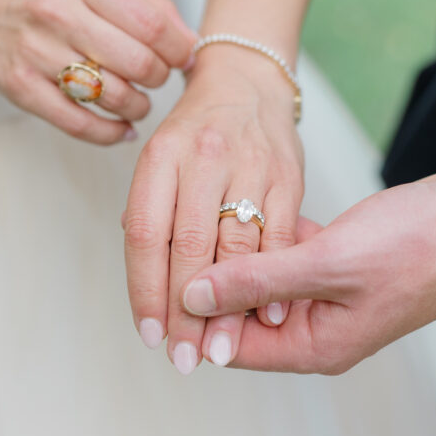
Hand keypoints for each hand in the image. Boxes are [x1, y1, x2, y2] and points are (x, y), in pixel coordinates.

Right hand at [0, 0, 195, 143]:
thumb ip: (143, 6)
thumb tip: (191, 43)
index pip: (153, 24)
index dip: (179, 49)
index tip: (183, 58)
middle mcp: (57, 12)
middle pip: (138, 63)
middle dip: (159, 79)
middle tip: (156, 79)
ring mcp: (35, 51)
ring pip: (112, 96)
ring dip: (138, 107)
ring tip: (137, 102)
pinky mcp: (20, 87)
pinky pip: (80, 124)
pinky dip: (111, 133)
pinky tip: (122, 128)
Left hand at [123, 44, 303, 372]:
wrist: (252, 78)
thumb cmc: (203, 131)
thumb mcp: (162, 159)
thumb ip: (156, 218)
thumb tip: (145, 281)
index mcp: (162, 153)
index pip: (148, 234)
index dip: (147, 289)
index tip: (150, 335)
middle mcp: (203, 154)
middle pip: (190, 245)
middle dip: (187, 311)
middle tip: (183, 357)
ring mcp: (251, 162)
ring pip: (235, 244)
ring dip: (230, 305)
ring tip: (220, 350)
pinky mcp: (289, 173)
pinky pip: (281, 233)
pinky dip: (275, 276)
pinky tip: (270, 317)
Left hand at [179, 166, 435, 373]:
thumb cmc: (421, 245)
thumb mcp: (329, 263)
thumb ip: (257, 281)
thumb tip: (193, 298)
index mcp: (317, 346)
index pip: (233, 347)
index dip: (195, 319)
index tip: (159, 281)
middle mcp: (321, 329)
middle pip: (245, 316)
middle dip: (214, 283)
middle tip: (178, 238)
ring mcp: (333, 298)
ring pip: (267, 282)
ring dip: (242, 255)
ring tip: (204, 216)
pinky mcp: (343, 267)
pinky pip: (293, 258)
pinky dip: (275, 237)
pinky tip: (254, 206)